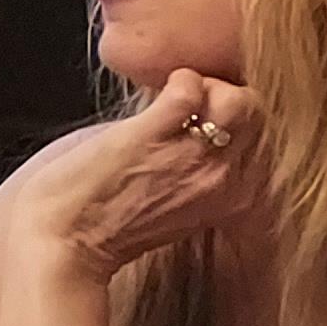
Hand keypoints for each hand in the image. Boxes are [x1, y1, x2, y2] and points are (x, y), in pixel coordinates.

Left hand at [17, 70, 265, 279]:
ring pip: (239, 100)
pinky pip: (190, 89)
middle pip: (259, 115)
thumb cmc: (106, 226)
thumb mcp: (175, 207)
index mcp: (232, 199)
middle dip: (226, 96)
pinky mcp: (151, 135)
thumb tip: (198, 132)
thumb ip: (197, 175)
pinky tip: (160, 89)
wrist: (61, 246)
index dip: (237, 120)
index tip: (207, 119)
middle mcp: (223, 180)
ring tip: (176, 96)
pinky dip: (178, 79)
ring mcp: (191, 157)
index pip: (266, 140)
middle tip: (189, 103)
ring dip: (208, 85)